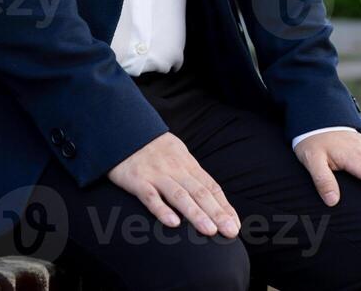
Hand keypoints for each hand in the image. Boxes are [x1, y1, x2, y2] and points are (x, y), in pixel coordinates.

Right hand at [107, 132, 239, 237]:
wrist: (125, 129)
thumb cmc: (155, 149)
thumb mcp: (178, 155)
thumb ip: (191, 175)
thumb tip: (210, 196)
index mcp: (188, 165)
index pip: (211, 187)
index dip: (224, 206)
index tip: (235, 224)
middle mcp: (176, 170)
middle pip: (200, 193)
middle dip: (217, 213)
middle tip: (230, 231)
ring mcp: (157, 175)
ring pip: (180, 196)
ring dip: (196, 214)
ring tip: (209, 230)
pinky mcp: (137, 180)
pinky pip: (150, 196)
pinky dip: (162, 209)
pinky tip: (173, 223)